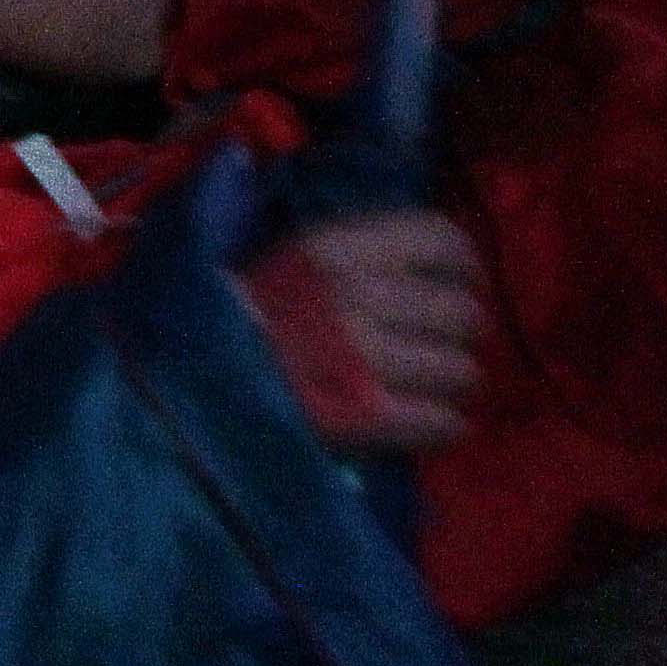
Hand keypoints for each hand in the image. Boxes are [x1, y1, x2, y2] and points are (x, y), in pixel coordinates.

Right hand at [238, 209, 483, 454]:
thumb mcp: (302, 260)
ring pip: (462, 370)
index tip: (460, 283)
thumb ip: (367, 252)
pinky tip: (421, 420)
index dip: (464, 266)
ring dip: (450, 383)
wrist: (202, 378)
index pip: (440, 240)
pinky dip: (440, 425)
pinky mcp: (372, 415)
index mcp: (339, 248)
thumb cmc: (259, 316)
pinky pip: (444, 421)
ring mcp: (367, 358)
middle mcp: (359, 295)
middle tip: (437, 345)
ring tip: (424, 386)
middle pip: (463, 312)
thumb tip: (443, 268)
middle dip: (458, 334)